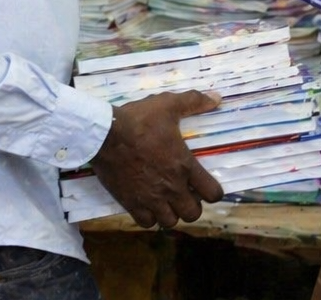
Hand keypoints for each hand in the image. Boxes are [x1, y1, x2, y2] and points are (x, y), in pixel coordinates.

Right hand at [90, 91, 224, 228]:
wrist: (104, 134)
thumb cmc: (139, 120)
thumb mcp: (168, 104)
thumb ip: (194, 101)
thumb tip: (217, 98)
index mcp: (185, 166)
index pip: (213, 193)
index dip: (213, 191)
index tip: (207, 185)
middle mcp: (171, 187)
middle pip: (193, 214)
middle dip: (192, 205)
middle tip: (185, 194)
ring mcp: (151, 198)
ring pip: (170, 221)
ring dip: (171, 213)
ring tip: (167, 201)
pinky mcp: (131, 203)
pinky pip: (147, 223)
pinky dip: (150, 217)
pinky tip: (148, 205)